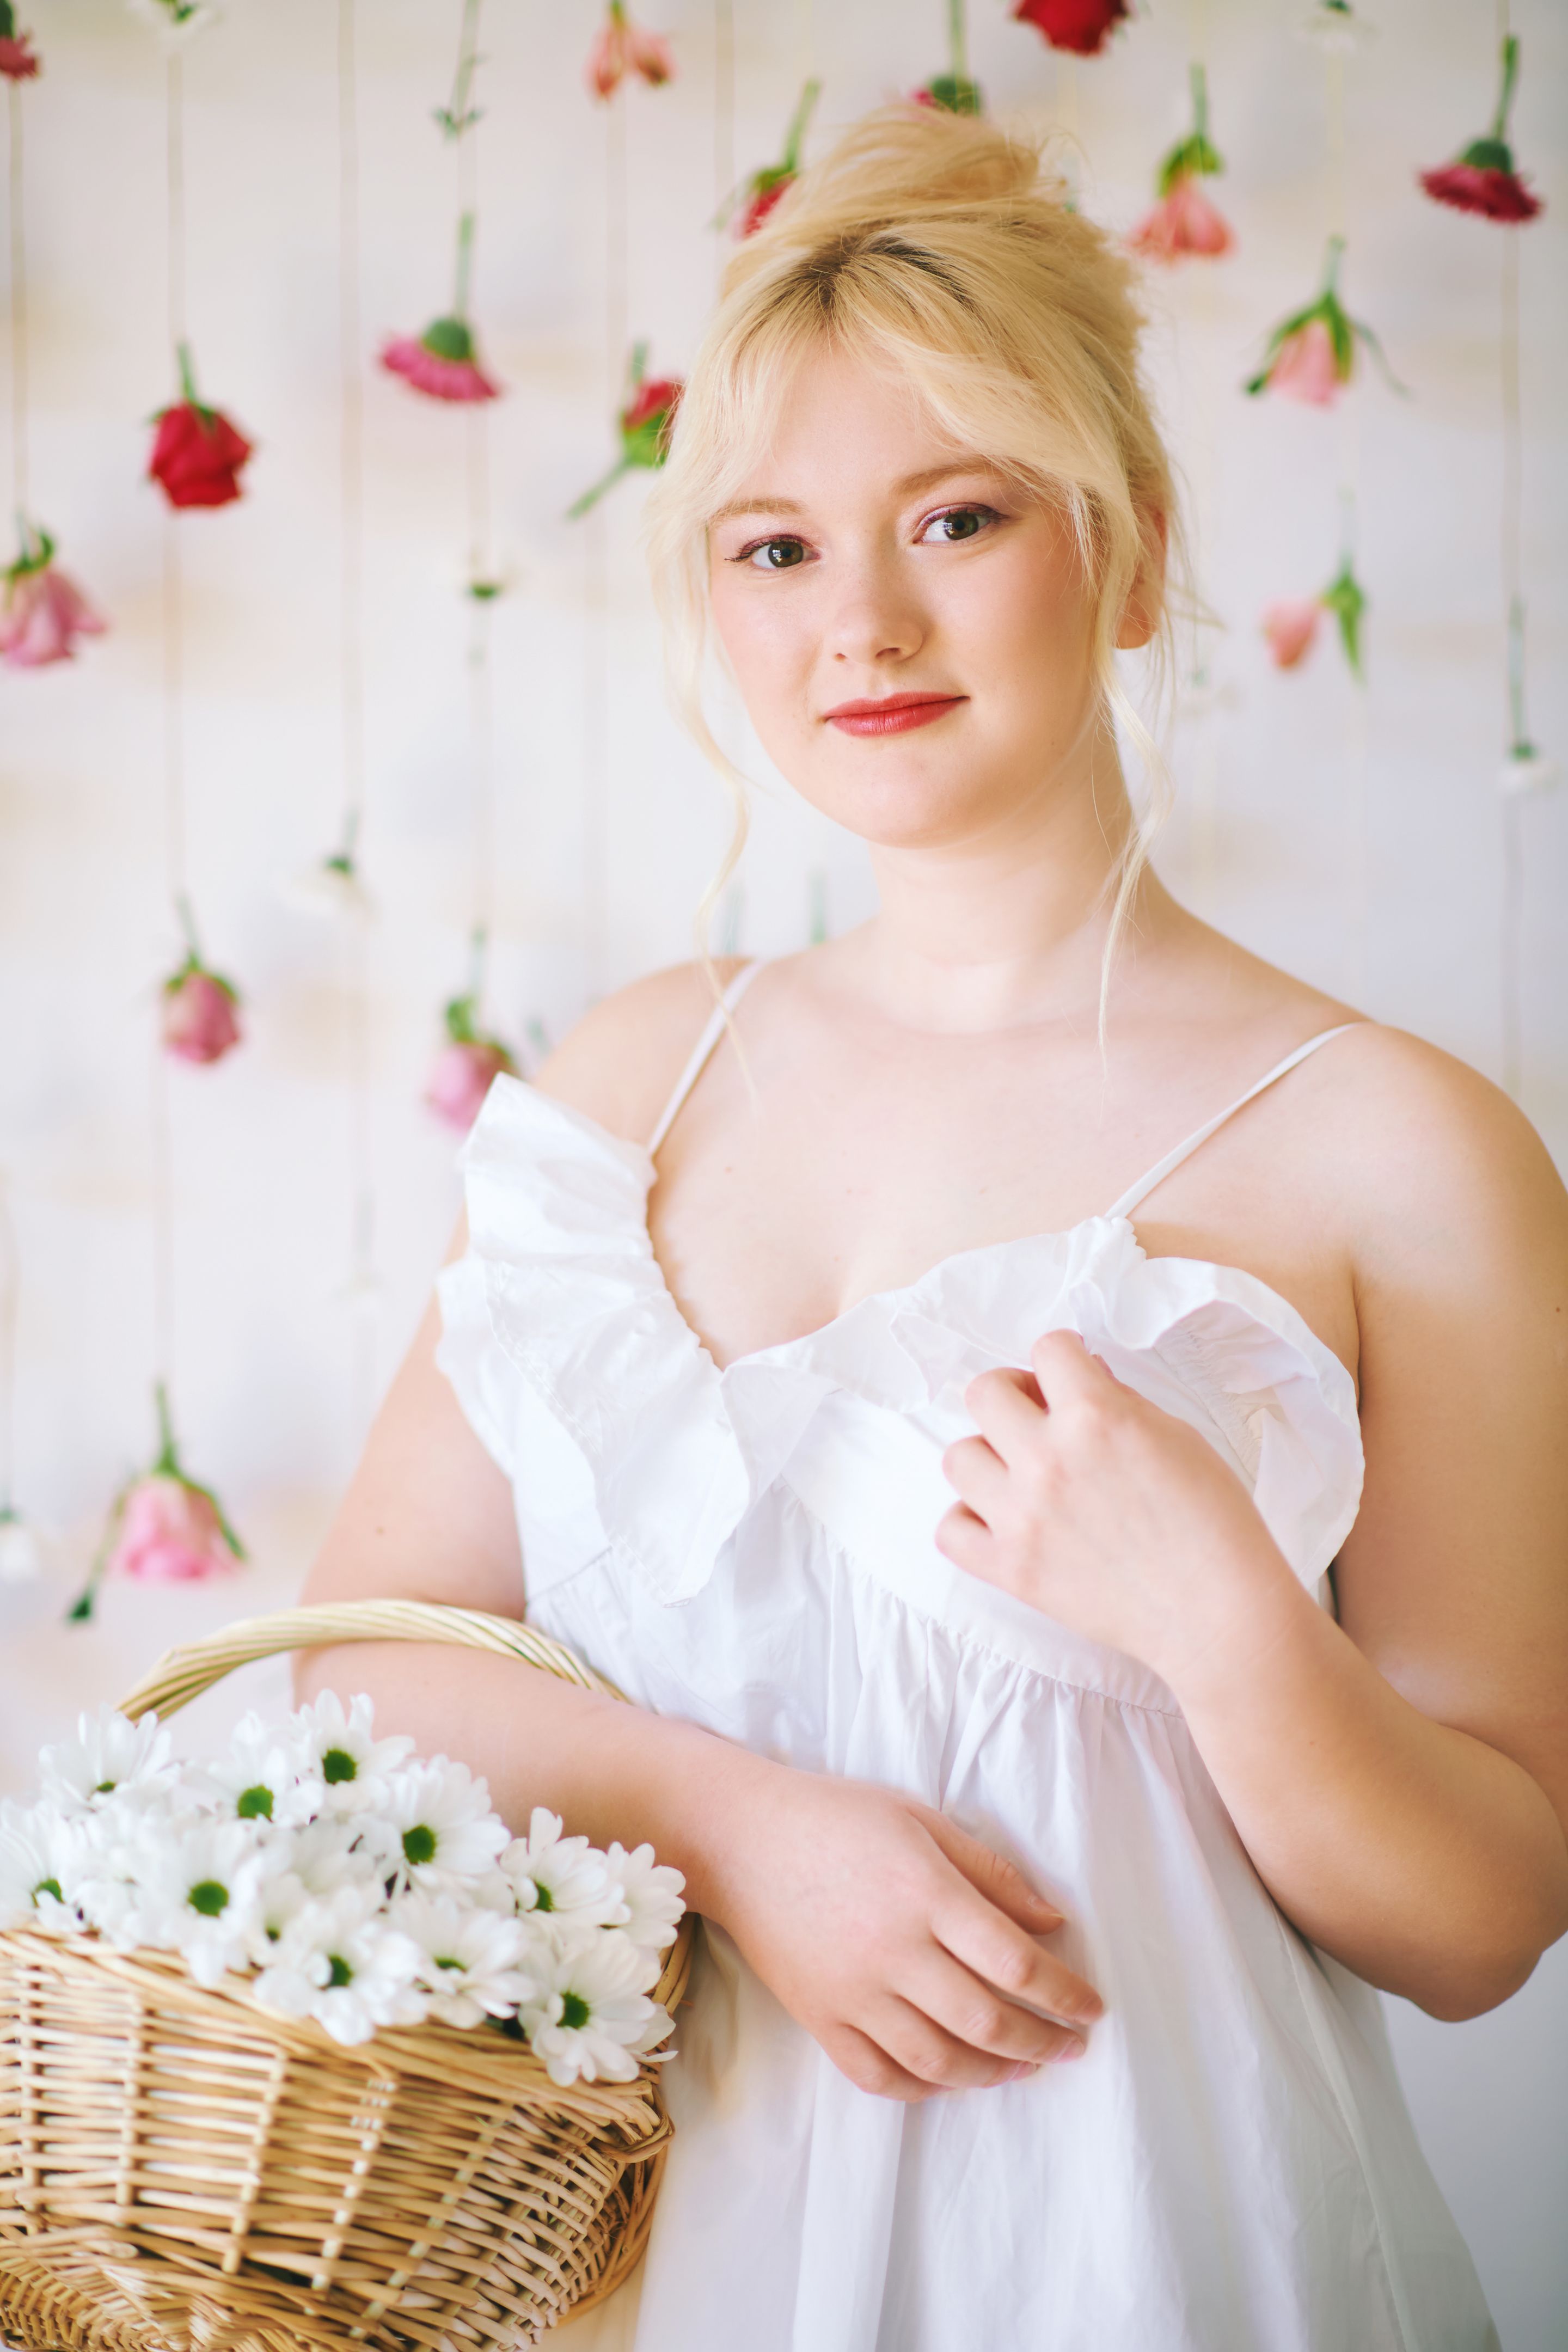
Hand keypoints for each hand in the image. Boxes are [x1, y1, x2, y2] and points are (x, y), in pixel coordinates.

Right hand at [703, 1757, 1101, 2101]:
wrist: (741, 1840)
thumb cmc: (838, 1817)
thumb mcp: (921, 1820)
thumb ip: (991, 1873)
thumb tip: (1053, 1922)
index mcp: (925, 1892)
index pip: (1016, 1963)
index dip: (1066, 1994)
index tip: (1092, 2007)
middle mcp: (892, 1950)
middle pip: (987, 2021)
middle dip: (1043, 2041)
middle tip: (1071, 2047)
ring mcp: (852, 1991)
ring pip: (938, 2061)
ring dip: (993, 2072)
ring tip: (1021, 2064)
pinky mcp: (819, 2017)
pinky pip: (880, 2076)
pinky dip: (923, 2088)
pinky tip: (949, 2076)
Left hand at [937, 1330, 1288, 1686]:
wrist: (1217, 1613)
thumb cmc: (1212, 1521)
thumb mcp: (1177, 1436)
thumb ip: (1119, 1401)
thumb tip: (1083, 1376)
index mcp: (1095, 1417)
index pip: (1048, 1348)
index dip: (1065, 1358)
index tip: (1073, 1378)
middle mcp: (1048, 1460)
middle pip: (983, 1393)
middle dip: (1014, 1395)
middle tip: (1041, 1418)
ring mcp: (1022, 1517)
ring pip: (958, 1457)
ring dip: (989, 1457)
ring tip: (1022, 1474)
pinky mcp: (1011, 1569)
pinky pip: (949, 1530)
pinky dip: (971, 1521)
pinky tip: (1005, 1520)